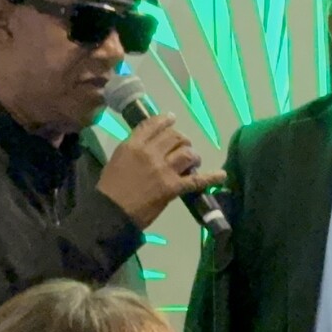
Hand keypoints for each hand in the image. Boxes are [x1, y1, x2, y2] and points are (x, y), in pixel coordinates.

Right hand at [97, 114, 224, 228]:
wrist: (110, 213)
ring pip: (187, 153)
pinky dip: (211, 177)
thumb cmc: (110, 188)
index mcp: (133, 145)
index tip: (172, 118)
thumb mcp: (117, 159)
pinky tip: (221, 175)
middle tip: (183, 146)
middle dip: (182, 140)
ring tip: (193, 161)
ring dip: (193, 155)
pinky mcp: (172, 187)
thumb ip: (133, 148)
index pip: (153, 125)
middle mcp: (150, 153)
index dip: (165, 120)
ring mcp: (163, 170)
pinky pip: (196, 180)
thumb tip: (149, 144)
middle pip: (174, 136)